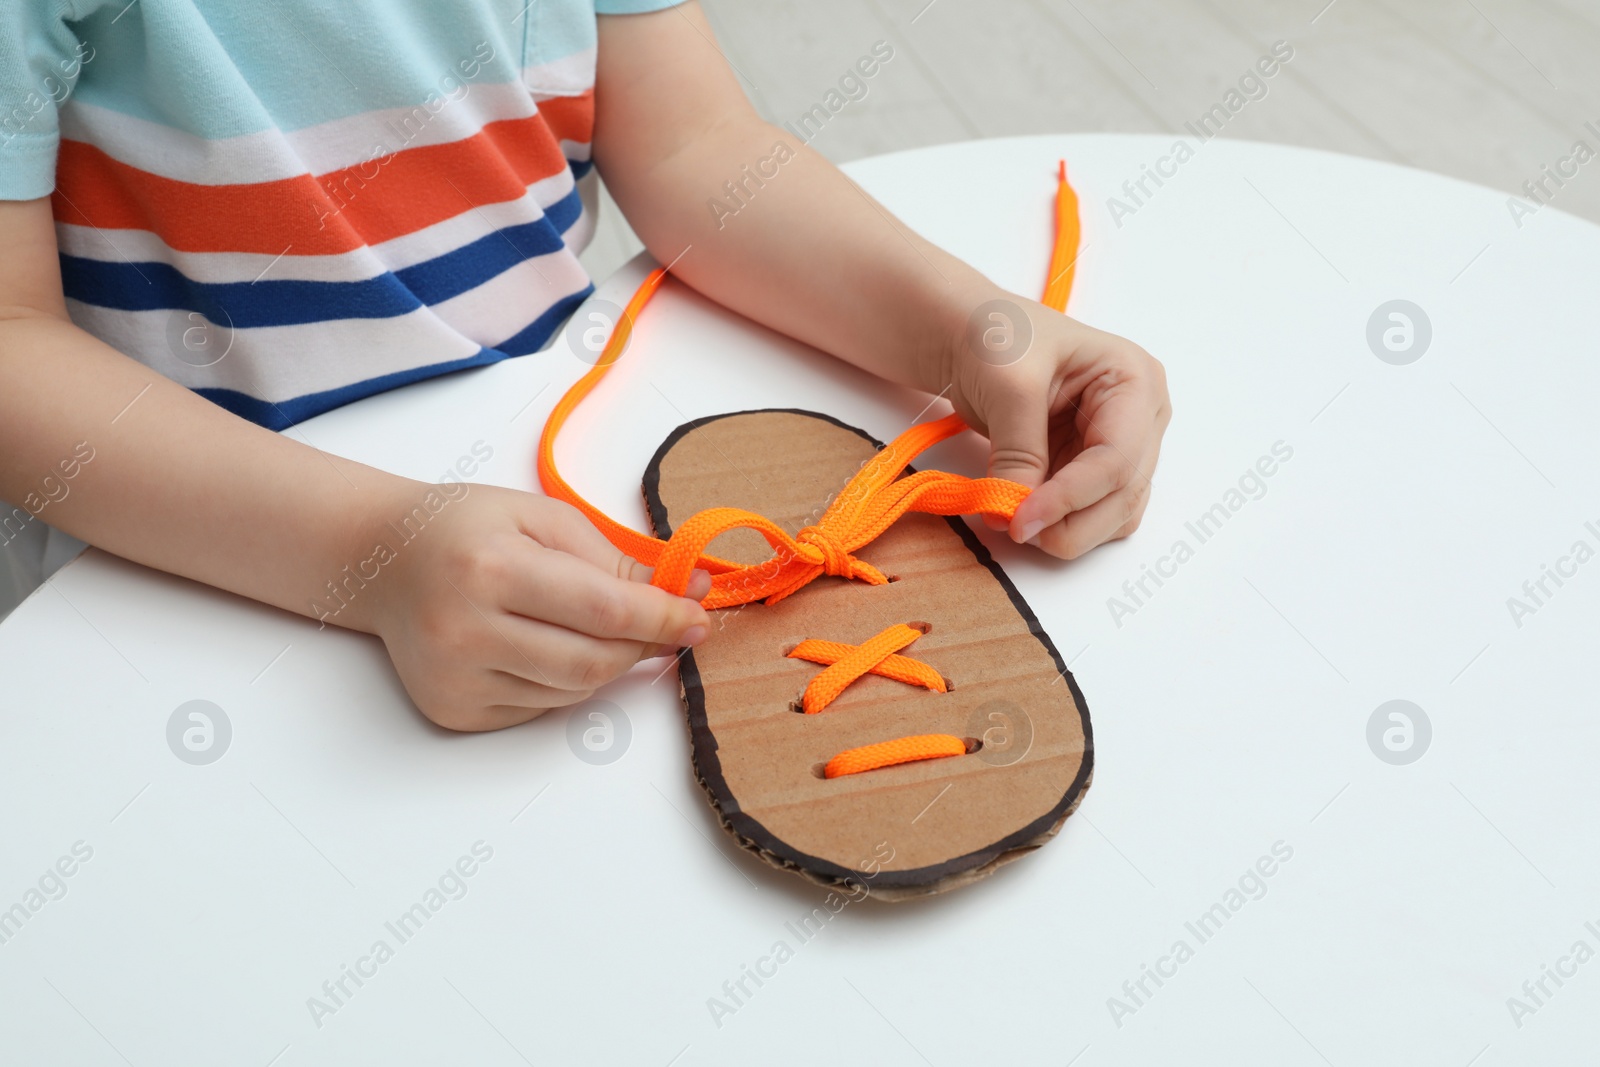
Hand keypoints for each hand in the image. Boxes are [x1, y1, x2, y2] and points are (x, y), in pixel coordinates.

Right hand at [358, 483, 709, 730]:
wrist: (379, 560)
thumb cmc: (465, 529)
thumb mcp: (541, 519)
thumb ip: (614, 559)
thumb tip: (686, 591)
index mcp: (491, 569)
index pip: (602, 609)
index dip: (662, 618)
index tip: (698, 618)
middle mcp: (467, 630)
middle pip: (593, 662)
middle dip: (642, 646)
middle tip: (665, 626)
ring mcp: (456, 679)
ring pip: (572, 692)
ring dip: (604, 664)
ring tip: (587, 624)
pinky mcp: (453, 710)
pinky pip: (540, 707)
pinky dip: (562, 681)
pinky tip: (540, 644)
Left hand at [945, 293, 1169, 558]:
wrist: (969, 336)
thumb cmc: (997, 336)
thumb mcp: (1009, 384)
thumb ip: (1019, 450)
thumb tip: (1016, 515)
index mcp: (1134, 381)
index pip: (1117, 458)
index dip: (1072, 497)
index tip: (1022, 520)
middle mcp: (1140, 418)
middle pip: (1125, 494)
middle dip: (1073, 523)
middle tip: (1019, 531)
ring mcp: (1119, 445)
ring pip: (1114, 513)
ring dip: (1070, 530)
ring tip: (1018, 521)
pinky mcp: (1090, 467)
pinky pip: (1090, 512)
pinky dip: (1061, 524)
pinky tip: (1026, 515)